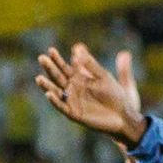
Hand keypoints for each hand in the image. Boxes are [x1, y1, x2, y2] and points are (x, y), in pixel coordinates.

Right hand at [32, 42, 149, 141]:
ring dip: (47, 85)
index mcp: (80, 78)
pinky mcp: (74, 114)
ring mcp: (72, 101)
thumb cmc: (116, 95)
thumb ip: (91, 64)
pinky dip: (55, 101)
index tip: (51, 50)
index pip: (66, 66)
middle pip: (58, 77)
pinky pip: (62, 107)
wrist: (124, 115)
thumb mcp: (104, 76)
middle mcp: (73, 89)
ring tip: (39, 78)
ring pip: (56, 92)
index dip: (58, 59)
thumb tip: (79, 48)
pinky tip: (49, 94)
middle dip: (50, 68)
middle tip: (41, 58)